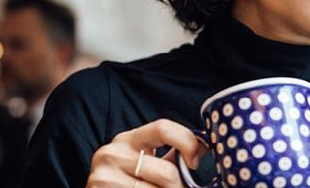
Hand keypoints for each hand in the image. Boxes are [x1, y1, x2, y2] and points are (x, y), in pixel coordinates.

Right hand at [87, 119, 207, 187]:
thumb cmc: (130, 184)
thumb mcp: (149, 164)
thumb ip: (173, 154)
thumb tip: (206, 147)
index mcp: (127, 139)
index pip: (164, 128)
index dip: (188, 144)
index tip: (195, 162)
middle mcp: (112, 153)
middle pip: (167, 172)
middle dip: (179, 187)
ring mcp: (103, 176)